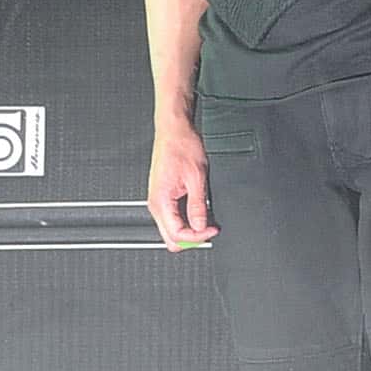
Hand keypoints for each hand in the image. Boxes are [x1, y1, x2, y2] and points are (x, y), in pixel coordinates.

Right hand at [146, 117, 216, 247]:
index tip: (213, 230)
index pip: (176, 234)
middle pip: (170, 238)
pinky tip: (201, 215)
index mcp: (161, 201)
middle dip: (192, 239)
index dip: (197, 237)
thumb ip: (198, 205)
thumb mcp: (197, 177)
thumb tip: (202, 226)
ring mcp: (159, 201)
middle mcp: (156, 204)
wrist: (174, 132)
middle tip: (211, 230)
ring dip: (191, 230)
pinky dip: (187, 221)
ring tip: (209, 222)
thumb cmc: (182, 147)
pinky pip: (174, 218)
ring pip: (172, 230)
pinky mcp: (164, 197)